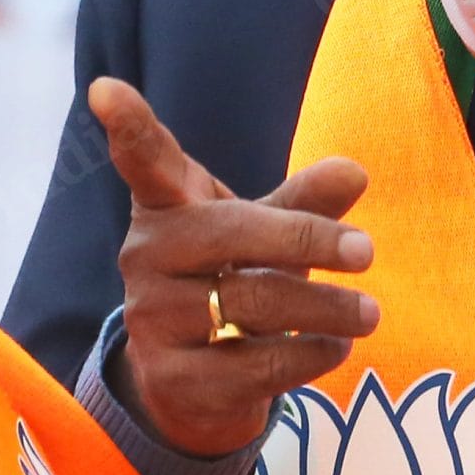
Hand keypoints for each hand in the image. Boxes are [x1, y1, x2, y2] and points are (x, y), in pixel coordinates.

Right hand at [90, 77, 380, 456]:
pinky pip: (258, 365)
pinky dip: (311, 353)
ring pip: (253, 306)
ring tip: (368, 312)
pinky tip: (334, 347)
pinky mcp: (174, 380)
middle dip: (307, 241)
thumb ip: (303, 203)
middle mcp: (146, 258)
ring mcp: (152, 321)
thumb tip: (354, 171)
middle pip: (232, 236)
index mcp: (166, 208)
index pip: (145, 161)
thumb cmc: (229, 282)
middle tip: (367, 251)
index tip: (106, 89)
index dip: (129, 126)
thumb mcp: (262, 235)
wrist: (191, 384)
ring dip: (326, 308)